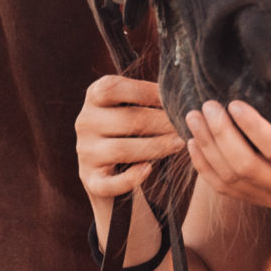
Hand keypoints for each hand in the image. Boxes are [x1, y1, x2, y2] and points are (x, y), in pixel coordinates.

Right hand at [74, 75, 183, 218]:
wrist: (111, 167)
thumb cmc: (130, 127)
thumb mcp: (132, 105)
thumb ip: (149, 97)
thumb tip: (182, 94)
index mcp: (94, 97)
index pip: (112, 88)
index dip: (145, 91)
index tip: (173, 98)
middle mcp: (85, 122)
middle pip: (126, 120)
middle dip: (161, 123)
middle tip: (185, 125)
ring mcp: (86, 152)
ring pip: (121, 149)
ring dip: (156, 147)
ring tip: (179, 144)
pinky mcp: (90, 179)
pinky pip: (108, 183)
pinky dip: (129, 178)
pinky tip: (148, 170)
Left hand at [186, 100, 270, 212]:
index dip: (253, 128)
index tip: (235, 104)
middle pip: (247, 167)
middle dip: (221, 136)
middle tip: (208, 106)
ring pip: (231, 179)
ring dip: (208, 149)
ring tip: (195, 118)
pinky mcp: (259, 200)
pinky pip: (225, 189)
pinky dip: (205, 167)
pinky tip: (194, 143)